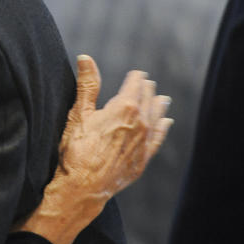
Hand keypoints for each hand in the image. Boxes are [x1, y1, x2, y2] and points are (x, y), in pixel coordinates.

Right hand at [17, 55, 171, 243]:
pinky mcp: (143, 159)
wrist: (83, 186)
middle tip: (146, 83)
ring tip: (162, 98)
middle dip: (146, 89)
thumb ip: (87, 85)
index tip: (137, 73)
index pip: (135, 84)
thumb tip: (86, 58)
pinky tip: (166, 123)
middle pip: (147, 99)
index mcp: (124, 107)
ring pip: (157, 118)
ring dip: (159, 106)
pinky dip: (163, 128)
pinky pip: (158, 139)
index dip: (135, 77)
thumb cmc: (76, 149)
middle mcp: (140, 122)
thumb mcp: (78, 113)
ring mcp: (144, 142)